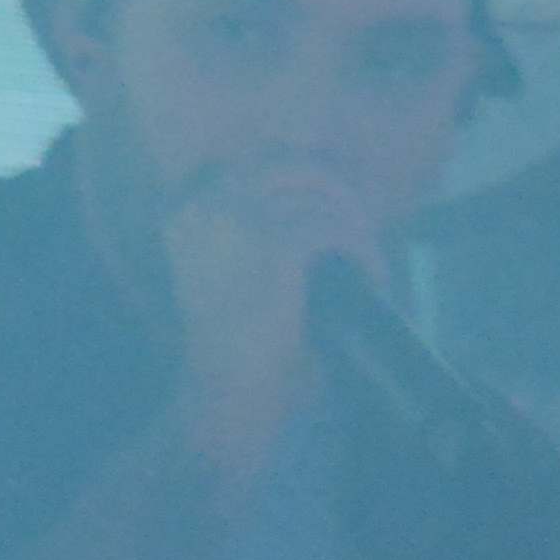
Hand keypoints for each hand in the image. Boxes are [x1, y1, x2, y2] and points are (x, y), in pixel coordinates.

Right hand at [156, 157, 393, 475]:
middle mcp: (206, 204)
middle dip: (336, 193)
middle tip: (360, 232)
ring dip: (357, 230)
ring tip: (369, 265)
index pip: (255, 161)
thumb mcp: (230, 273)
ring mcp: (239, 219)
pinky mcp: (277, 245)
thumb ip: (259, 230)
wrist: (225, 398)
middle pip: (292, 165)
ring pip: (323, 196)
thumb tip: (324, 191)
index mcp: (185, 209)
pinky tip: (375, 282)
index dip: (303, 175)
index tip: (334, 202)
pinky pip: (339, 231)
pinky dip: (366, 255)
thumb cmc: (234, 347)